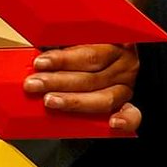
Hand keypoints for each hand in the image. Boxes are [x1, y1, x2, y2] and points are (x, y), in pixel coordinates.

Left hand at [24, 43, 140, 132]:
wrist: (111, 66)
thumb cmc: (89, 53)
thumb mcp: (78, 43)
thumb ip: (64, 46)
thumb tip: (36, 51)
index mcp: (113, 44)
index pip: (88, 54)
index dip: (62, 59)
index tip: (39, 63)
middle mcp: (123, 65)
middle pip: (91, 77)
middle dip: (58, 81)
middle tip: (33, 84)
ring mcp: (127, 87)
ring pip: (104, 97)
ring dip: (74, 101)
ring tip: (50, 101)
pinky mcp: (130, 106)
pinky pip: (134, 115)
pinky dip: (125, 119)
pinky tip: (113, 123)